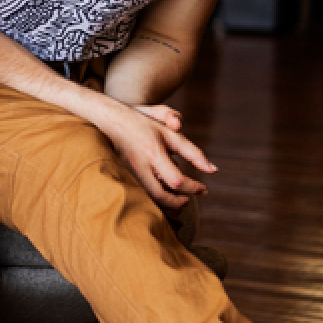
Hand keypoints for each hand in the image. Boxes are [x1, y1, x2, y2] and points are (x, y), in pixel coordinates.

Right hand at [101, 99, 215, 209]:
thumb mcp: (170, 133)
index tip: (203, 189)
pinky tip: (161, 193)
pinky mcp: (120, 174)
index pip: (177, 180)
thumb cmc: (144, 123)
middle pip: (160, 196)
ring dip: (165, 203)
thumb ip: (193, 152)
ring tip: (177, 199)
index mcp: (153, 153)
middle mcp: (139, 164)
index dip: (193, 188)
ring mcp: (127, 171)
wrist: (109, 119)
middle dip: (177, 203)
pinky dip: (152, 198)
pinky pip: (139, 192)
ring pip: (148, 197)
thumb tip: (213, 170)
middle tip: (188, 201)